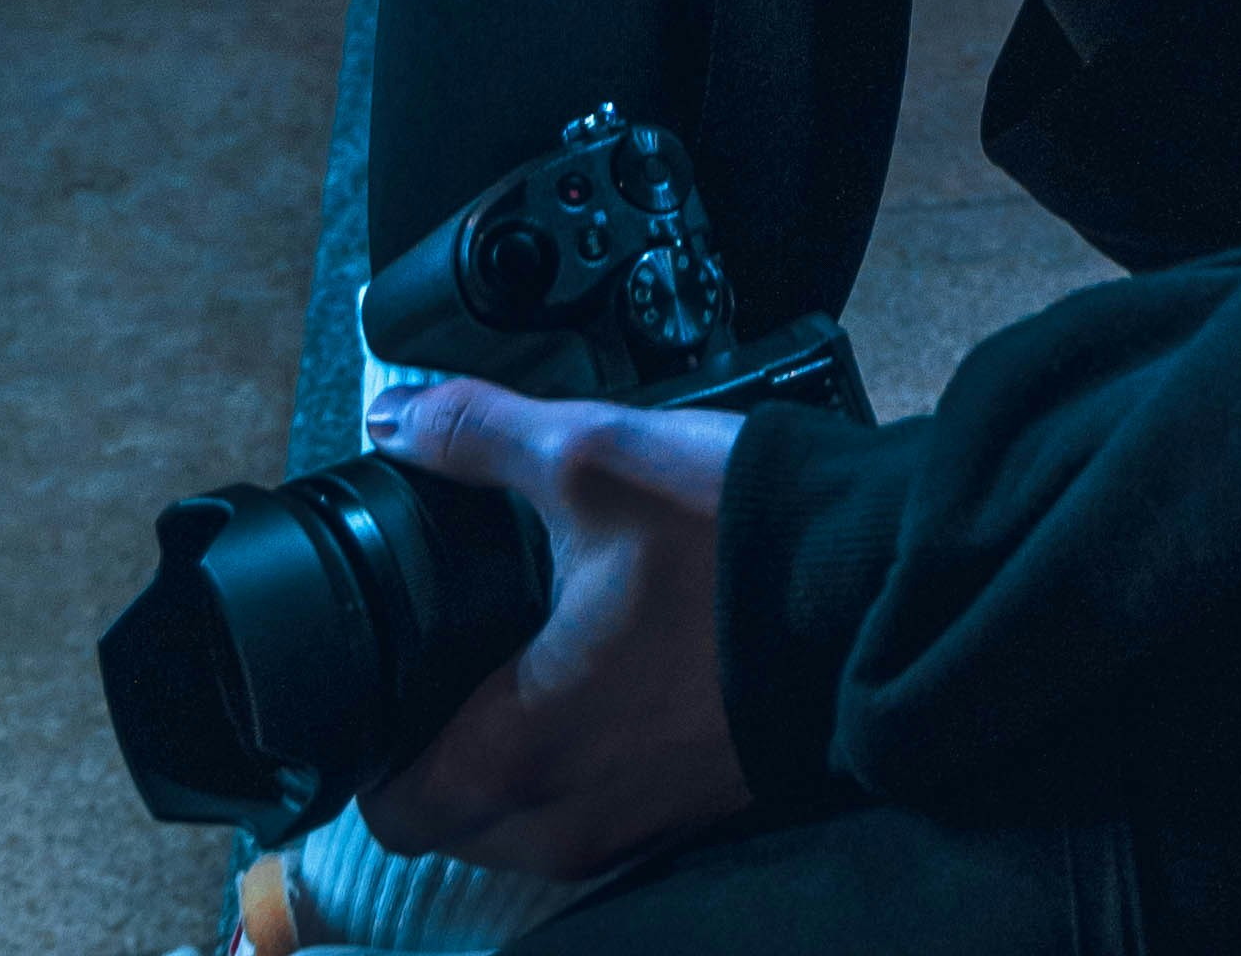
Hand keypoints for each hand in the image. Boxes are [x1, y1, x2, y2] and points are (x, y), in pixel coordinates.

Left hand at [357, 382, 748, 883]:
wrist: (872, 586)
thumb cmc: (736, 546)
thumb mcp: (592, 458)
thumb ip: (476, 436)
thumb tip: (398, 415)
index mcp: (521, 755)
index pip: (389, 804)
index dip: (368, 740)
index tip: (387, 668)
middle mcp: (565, 819)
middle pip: (449, 818)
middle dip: (435, 741)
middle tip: (453, 646)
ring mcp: (631, 826)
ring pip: (518, 821)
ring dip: (506, 752)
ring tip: (529, 649)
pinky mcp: (684, 813)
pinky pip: (588, 810)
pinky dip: (576, 758)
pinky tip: (602, 672)